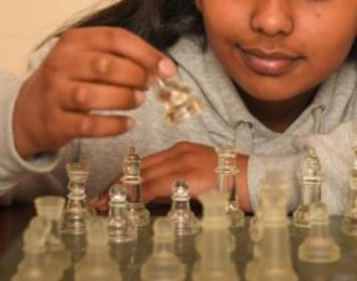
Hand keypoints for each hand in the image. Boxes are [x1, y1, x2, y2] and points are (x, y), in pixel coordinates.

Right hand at [12, 26, 175, 157]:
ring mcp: (54, 93)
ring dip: (124, 99)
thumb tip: (164, 68)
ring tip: (138, 101)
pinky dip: (113, 125)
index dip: (146, 53)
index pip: (116, 38)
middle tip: (148, 86)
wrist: (28, 111)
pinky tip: (127, 123)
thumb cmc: (70, 81)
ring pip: (93, 95)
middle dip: (136, 76)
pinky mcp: (54, 122)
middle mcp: (60, 63)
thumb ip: (122, 58)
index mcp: (74, 41)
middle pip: (106, 65)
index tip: (167, 69)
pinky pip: (88, 125)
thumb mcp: (89, 58)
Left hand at [92, 142, 250, 211]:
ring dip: (121, 193)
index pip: (145, 162)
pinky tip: (126, 205)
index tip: (109, 189)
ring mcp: (183, 162)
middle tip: (98, 201)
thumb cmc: (233, 182)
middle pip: (139, 168)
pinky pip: (154, 186)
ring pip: (142, 176)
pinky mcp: (188, 175)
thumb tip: (156, 198)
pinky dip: (137, 196)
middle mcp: (179, 152)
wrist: (258, 178)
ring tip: (104, 206)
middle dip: (116, 185)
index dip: (124, 176)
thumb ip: (180, 182)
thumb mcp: (202, 176)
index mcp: (182, 150)